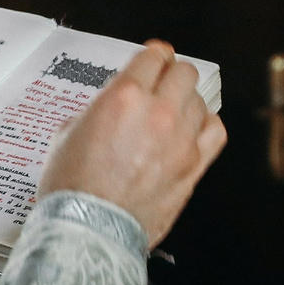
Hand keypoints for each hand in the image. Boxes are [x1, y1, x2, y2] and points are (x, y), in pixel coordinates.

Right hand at [42, 41, 228, 244]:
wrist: (88, 229)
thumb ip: (97, 109)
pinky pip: (215, 131)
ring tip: (173, 112)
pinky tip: (194, 130)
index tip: (154, 58)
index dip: (154, 55)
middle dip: (172, 74)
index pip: (154, 56)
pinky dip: (207, 125)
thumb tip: (111, 107)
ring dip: (186, 101)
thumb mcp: (67, 132)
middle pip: (184, 72)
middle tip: (163, 83)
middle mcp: (159, 112)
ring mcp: (181, 139)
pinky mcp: (194, 166)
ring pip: (200, 100)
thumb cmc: (72, 186)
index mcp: (125, 96)